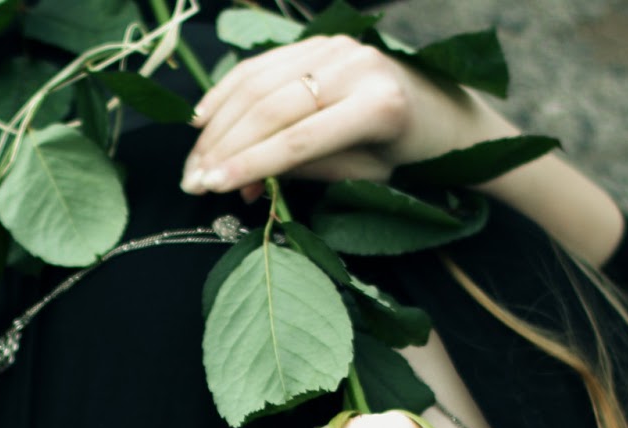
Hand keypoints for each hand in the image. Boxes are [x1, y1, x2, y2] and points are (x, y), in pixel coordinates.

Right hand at [181, 36, 508, 199]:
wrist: (434, 109)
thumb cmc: (400, 154)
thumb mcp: (361, 176)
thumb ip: (305, 173)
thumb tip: (243, 184)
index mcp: (378, 107)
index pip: (299, 139)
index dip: (250, 164)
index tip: (212, 187)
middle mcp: (356, 66)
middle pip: (272, 108)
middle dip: (224, 147)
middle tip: (192, 181)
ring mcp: (335, 46)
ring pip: (260, 83)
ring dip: (218, 125)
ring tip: (194, 162)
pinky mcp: (319, 40)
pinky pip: (262, 65)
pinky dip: (227, 93)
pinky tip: (201, 120)